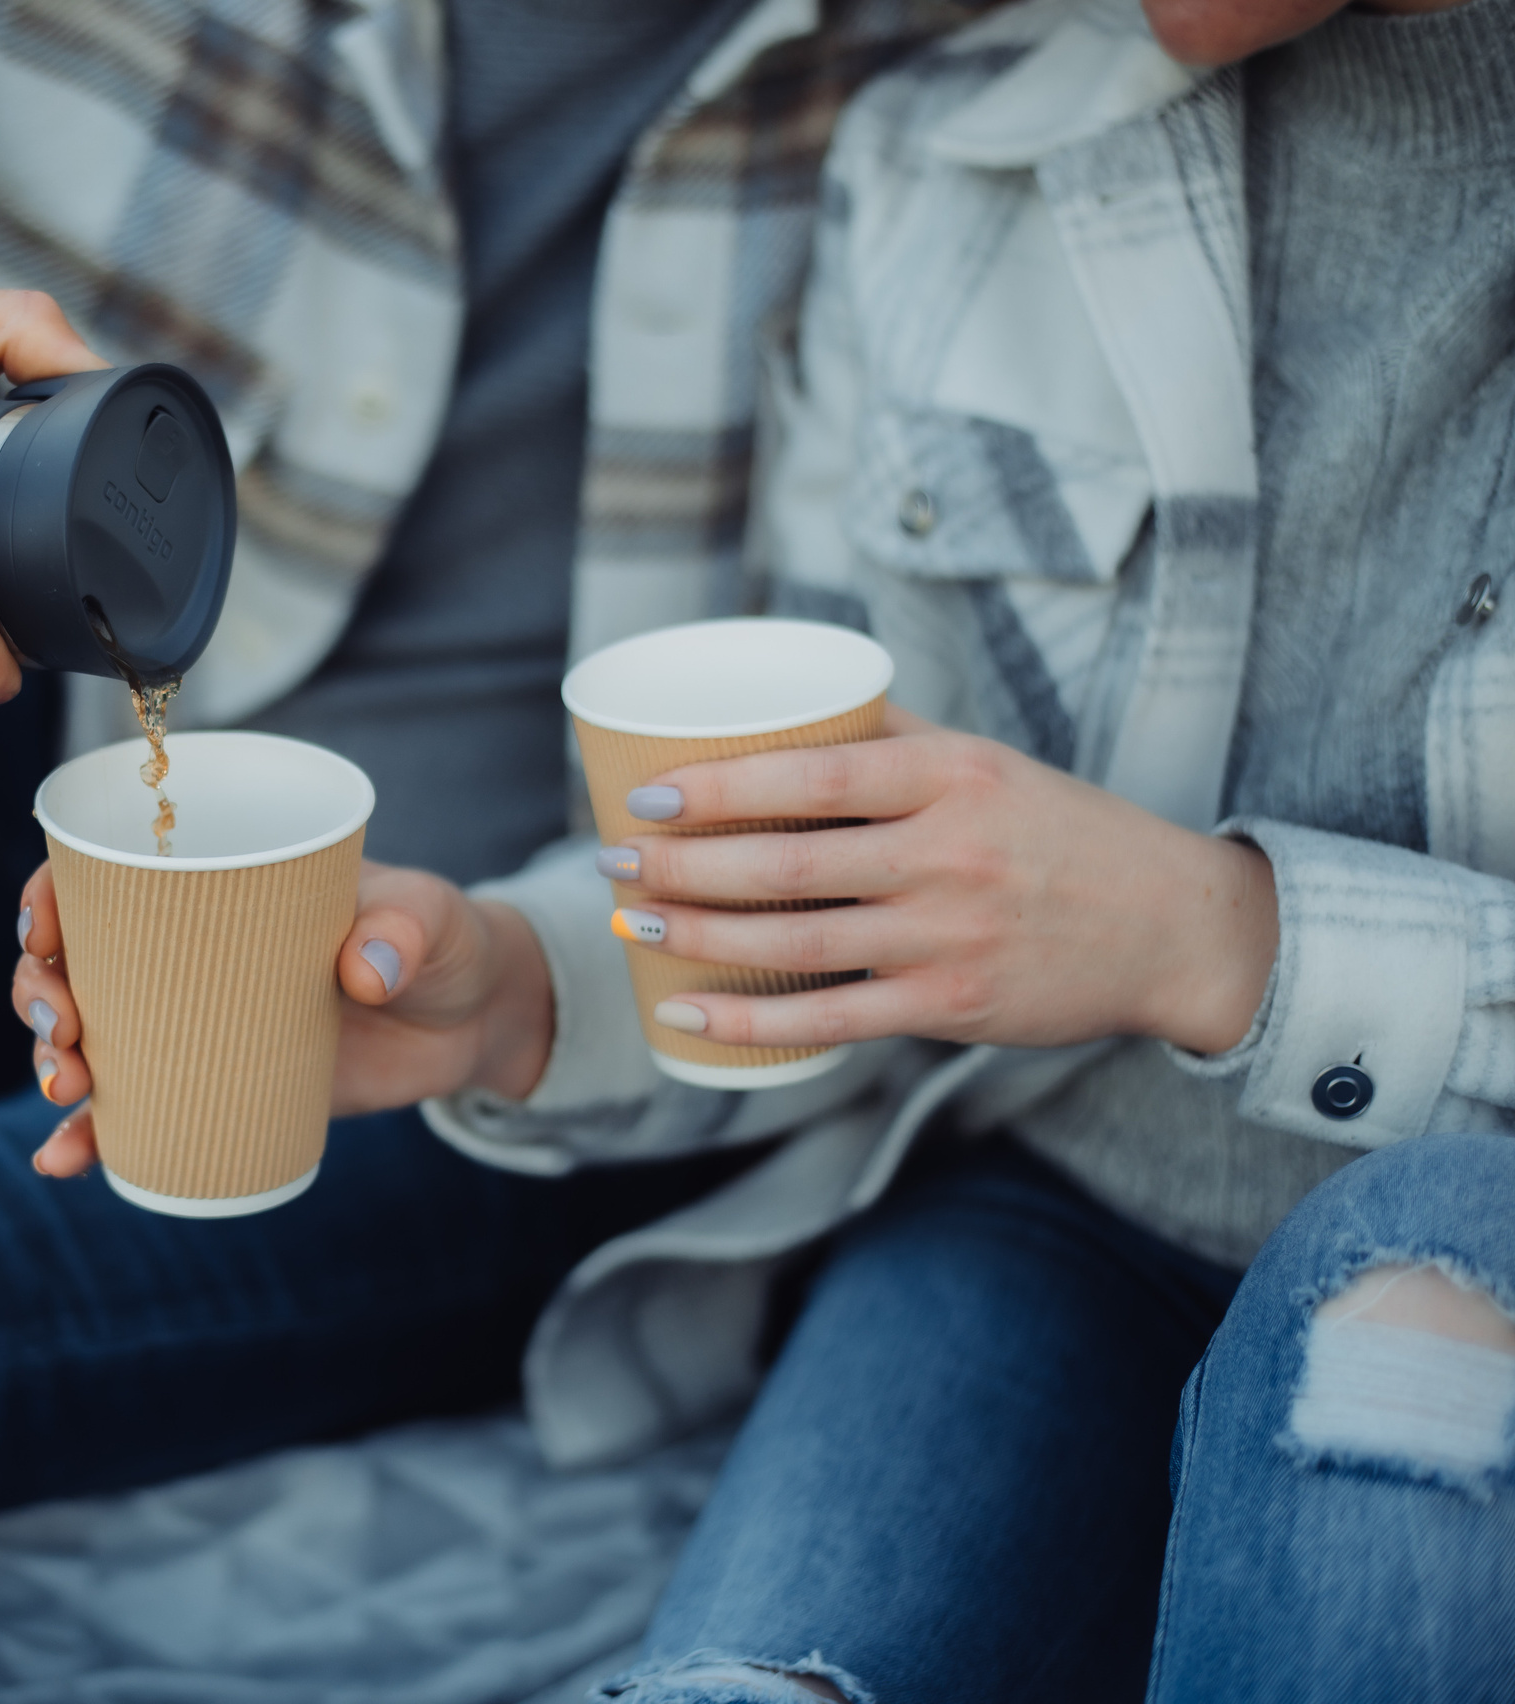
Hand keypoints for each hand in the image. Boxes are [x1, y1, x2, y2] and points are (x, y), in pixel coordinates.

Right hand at [10, 860, 553, 1176]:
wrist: (473, 1020)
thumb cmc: (443, 940)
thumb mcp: (430, 917)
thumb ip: (403, 929)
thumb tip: (366, 972)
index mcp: (217, 885)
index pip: (105, 878)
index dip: (51, 898)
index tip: (43, 930)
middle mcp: (185, 952)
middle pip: (74, 964)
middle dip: (40, 995)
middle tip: (62, 1031)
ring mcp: (194, 1025)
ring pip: (88, 1040)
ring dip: (53, 1064)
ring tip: (66, 1091)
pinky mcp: (215, 1088)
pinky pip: (135, 1115)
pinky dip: (91, 1138)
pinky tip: (62, 1160)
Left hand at [602, 705, 1277, 1054]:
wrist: (1173, 928)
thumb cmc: (1063, 833)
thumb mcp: (988, 763)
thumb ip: (891, 737)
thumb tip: (785, 703)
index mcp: (950, 779)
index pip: (811, 778)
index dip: (718, 788)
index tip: (645, 794)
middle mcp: (947, 856)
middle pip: (786, 864)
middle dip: (681, 866)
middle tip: (611, 860)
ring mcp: (948, 938)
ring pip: (794, 942)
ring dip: (697, 936)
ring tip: (630, 922)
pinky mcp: (950, 1007)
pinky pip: (828, 1020)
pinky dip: (748, 1021)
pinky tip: (684, 1009)